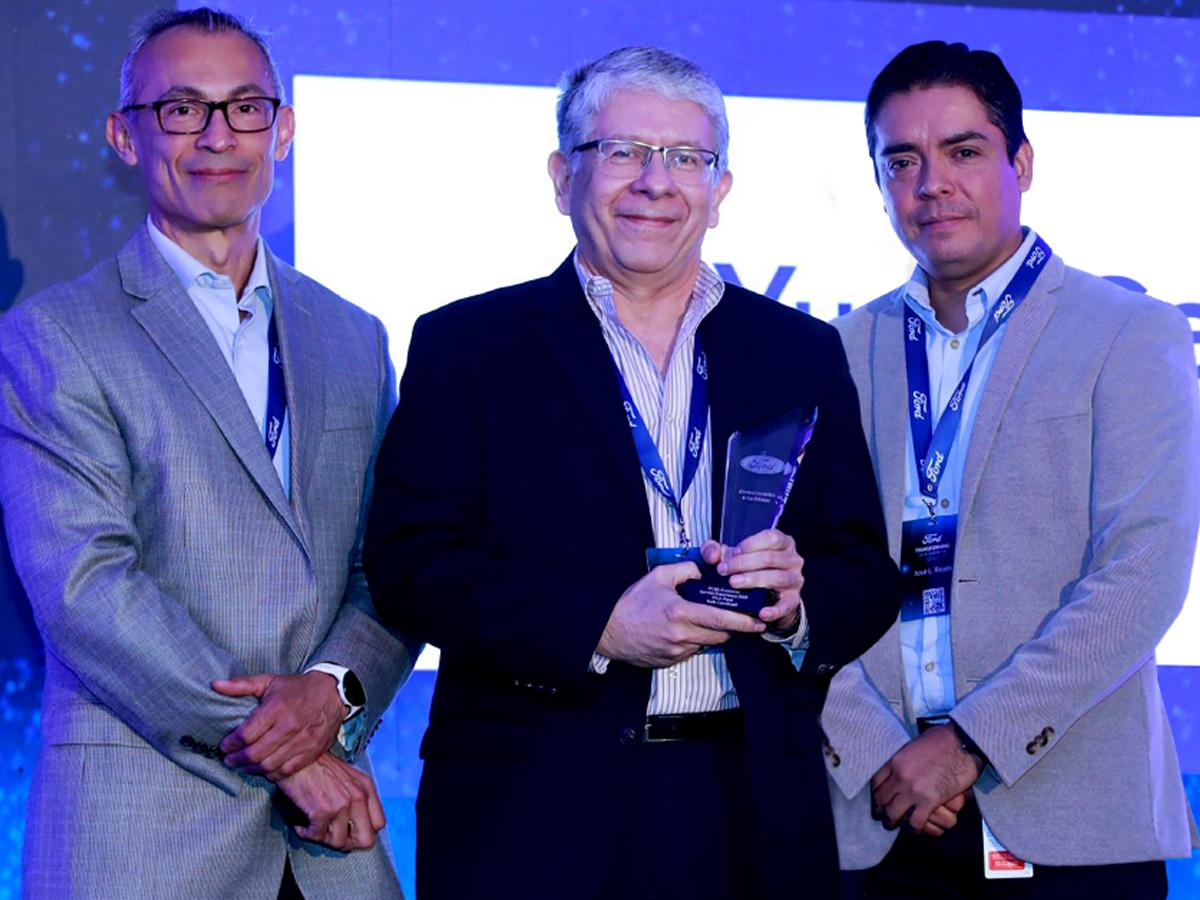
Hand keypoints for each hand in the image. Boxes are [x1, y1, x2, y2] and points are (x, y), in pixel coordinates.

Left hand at [213, 671, 345, 780]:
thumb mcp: (269, 681)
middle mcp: (290, 725)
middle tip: (229, 760)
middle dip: (237, 759)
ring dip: (251, 769)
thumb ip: (241, 685)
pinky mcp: (312, 752)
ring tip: (243, 765)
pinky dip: (271, 774)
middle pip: (256, 753)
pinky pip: (286, 771)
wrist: (333, 693)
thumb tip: (215, 685)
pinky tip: (263, 769)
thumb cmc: (297, 688)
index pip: (246, 733)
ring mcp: (303, 741)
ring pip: (269, 765)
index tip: (224, 746)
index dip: (231, 743)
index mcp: (277, 707)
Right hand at [276, 752, 385, 850]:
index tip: (347, 830)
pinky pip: (316, 836)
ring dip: (323, 838)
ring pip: (339, 842)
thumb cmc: (317, 766)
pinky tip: (300, 822)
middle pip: (366, 840)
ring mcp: (342, 804)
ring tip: (313, 826)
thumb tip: (356, 826)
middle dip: (347, 843)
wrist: (295, 754)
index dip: (362, 832)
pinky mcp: (323, 810)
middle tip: (331, 835)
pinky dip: (305, 833)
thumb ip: (356, 798)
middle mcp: (359, 796)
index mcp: (366, 787)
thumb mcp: (347, 777)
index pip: (378, 824)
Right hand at [597, 560, 765, 666]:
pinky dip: (696, 640)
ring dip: (713, 634)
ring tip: (709, 620)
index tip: (758, 622)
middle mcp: (681, 635)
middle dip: (732, 627)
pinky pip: (693, 651)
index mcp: (680, 613)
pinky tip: (688, 629)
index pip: (720, 620)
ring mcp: (677, 651)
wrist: (609, 630)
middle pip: (720, 635)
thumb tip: (703, 570)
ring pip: (708, 643)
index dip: (743, 622)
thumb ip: (685, 569)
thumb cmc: (632, 603)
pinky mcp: (671, 661)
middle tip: (739, 618)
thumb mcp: (658, 577)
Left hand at [701, 529, 803, 632]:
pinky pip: (787, 605)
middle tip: (724, 571)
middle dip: (744, 563)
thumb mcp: (729, 556)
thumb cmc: (745, 568)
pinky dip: (775, 610)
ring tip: (734, 584)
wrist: (762, 596)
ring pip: (777, 577)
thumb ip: (714, 550)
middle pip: (770, 558)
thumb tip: (712, 556)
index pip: (772, 538)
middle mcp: (793, 560)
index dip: (751, 544)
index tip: (733, 552)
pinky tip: (761, 613)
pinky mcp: (794, 600)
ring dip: (754, 580)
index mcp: (783, 543)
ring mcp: (795, 580)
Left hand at [870, 725, 982, 831]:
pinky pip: (915, 822)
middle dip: (881, 811)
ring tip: (894, 825)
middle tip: (883, 818)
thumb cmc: (940, 740)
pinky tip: (916, 828)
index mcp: (894, 762)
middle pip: (881, 800)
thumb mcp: (913, 745)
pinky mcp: (929, 801)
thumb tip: (899, 766)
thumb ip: (903, 758)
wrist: (961, 742)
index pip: (875, 784)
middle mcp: (899, 777)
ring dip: (893, 822)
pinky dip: (914, 828)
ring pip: (893, 814)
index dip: (875, 795)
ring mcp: (913, 790)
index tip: (877, 801)